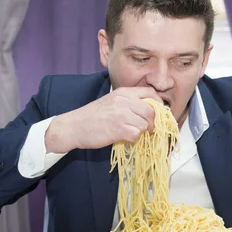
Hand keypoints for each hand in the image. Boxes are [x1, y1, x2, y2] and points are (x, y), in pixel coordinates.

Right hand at [44, 87, 162, 152]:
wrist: (73, 126)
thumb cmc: (92, 116)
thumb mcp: (111, 101)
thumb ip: (128, 102)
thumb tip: (149, 111)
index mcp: (123, 92)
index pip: (150, 92)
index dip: (158, 104)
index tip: (158, 113)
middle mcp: (124, 101)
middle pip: (152, 110)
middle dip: (153, 122)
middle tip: (148, 129)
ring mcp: (121, 114)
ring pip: (145, 124)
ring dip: (141, 132)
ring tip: (131, 133)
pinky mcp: (118, 129)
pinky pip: (136, 135)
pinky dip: (133, 139)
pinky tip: (124, 138)